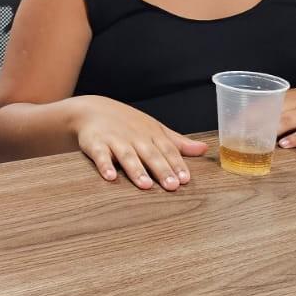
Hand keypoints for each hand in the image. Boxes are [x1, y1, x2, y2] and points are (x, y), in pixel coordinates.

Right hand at [71, 96, 206, 189]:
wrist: (92, 110)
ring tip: (145, 184)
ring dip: (136, 170)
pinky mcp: (95, 144)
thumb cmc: (127, 123)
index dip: (176, 164)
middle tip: (171, 186)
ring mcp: (114, 139)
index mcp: (151, 134)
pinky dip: (104, 165)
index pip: (167, 150)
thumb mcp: (154, 129)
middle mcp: (135, 137)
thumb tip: (203, 149)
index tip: (185, 179)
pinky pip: (100, 155)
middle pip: (150, 154)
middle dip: (161, 169)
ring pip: (127, 156)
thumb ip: (178, 143)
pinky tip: (110, 177)